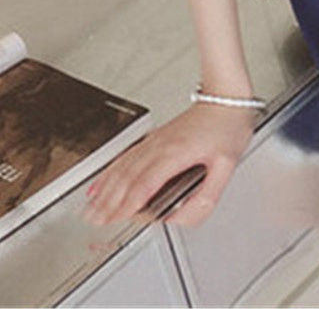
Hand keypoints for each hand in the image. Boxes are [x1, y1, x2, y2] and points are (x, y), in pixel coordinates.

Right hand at [83, 101, 255, 228]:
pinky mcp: (154, 138)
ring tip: (91, 207)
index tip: (115, 218)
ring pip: (123, 167)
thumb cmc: (227, 127)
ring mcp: (155, 141)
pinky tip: (102, 181)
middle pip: (128, 177)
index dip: (128, 204)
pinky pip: (126, 156)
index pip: (145, 184)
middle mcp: (160, 146)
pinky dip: (110, 171)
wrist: (226, 97)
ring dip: (105, 188)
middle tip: (94, 220)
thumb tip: (184, 216)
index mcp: (176, 153)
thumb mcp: (227, 167)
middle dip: (109, 201)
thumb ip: (206, 197)